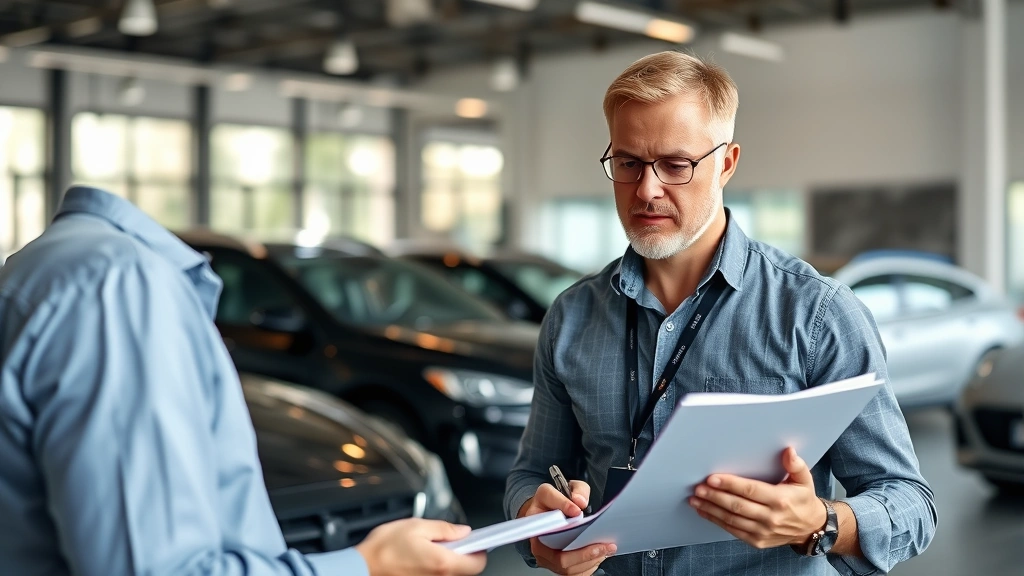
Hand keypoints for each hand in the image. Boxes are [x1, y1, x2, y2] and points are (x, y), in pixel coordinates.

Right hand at [354, 518, 486, 575]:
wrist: (362, 567)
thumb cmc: (384, 548)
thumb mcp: (417, 526)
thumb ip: (445, 529)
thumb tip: (463, 531)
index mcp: (442, 562)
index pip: (478, 563)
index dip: (480, 550)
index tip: (476, 541)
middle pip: (466, 571)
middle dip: (464, 555)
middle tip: (451, 541)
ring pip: (452, 574)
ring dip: (449, 561)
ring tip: (433, 548)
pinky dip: (437, 568)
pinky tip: (423, 558)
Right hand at [518, 481, 615, 575]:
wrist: (547, 514)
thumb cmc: (557, 503)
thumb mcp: (569, 487)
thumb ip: (578, 491)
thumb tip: (579, 502)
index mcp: (536, 513)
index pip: (546, 513)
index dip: (562, 508)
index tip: (578, 510)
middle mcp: (536, 537)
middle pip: (556, 553)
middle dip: (583, 553)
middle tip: (603, 545)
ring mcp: (543, 553)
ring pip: (564, 566)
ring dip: (588, 561)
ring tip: (606, 550)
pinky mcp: (551, 563)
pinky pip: (570, 573)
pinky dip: (587, 567)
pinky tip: (598, 556)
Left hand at [688, 447, 826, 549]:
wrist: (810, 528)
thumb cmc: (802, 499)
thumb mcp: (804, 479)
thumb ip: (795, 465)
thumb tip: (788, 451)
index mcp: (780, 500)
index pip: (750, 490)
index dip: (730, 484)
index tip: (712, 478)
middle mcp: (771, 517)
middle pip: (737, 505)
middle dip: (715, 496)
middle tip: (698, 488)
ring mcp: (763, 531)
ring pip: (732, 519)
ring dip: (711, 509)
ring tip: (695, 499)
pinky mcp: (757, 541)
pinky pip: (733, 531)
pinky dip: (717, 521)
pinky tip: (705, 512)